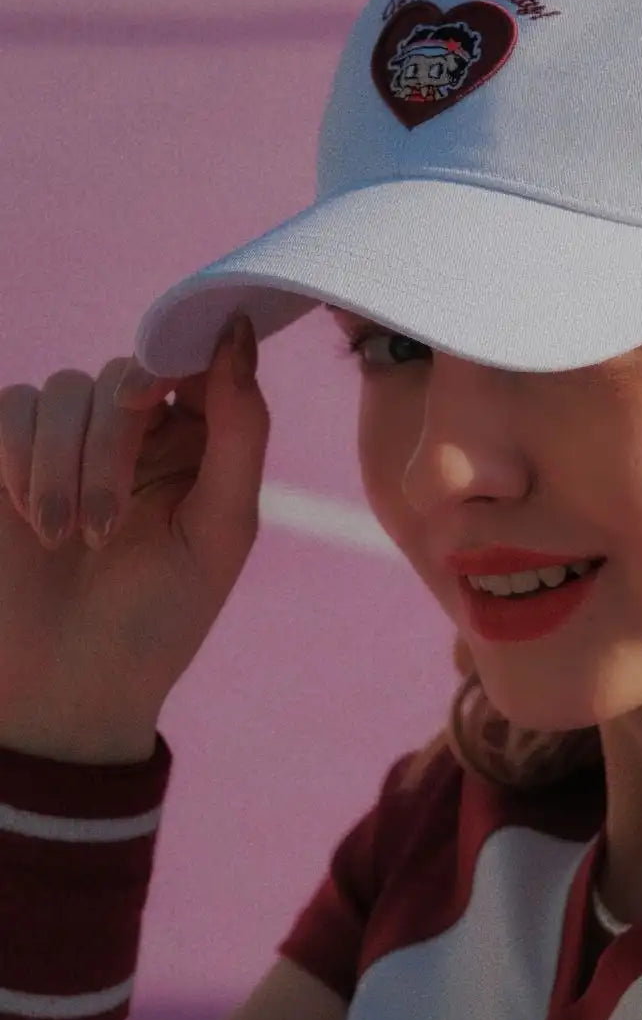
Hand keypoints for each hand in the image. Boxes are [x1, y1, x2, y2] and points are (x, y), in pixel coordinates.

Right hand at [0, 315, 268, 760]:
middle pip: (123, 377)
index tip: (154, 398)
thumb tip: (238, 330)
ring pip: (62, 391)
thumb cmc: (156, 621)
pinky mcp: (5, 458)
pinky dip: (16, 457)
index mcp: (198, 450)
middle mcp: (135, 438)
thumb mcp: (218, 530)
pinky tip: (28, 520)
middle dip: (109, 446)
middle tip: (102, 531)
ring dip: (59, 465)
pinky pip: (10, 406)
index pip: (192, 365)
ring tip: (63, 540)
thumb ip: (239, 430)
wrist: (65, 688)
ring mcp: (66, 444)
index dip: (176, 362)